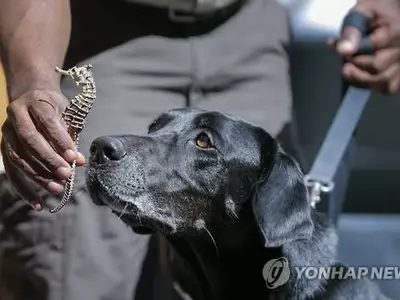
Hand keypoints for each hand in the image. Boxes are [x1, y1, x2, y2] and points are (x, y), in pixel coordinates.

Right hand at [1, 89, 84, 210]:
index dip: (61, 141)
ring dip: (38, 176)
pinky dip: (24, 189)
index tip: (74, 158)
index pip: (48, 123)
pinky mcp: (4, 147)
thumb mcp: (67, 115)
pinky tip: (37, 203)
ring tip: (56, 189)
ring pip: (18, 157)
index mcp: (35, 102)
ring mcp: (7, 132)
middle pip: (30, 141)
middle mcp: (16, 115)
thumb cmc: (55, 108)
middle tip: (66, 175)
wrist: (33, 96)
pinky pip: (11, 171)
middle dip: (49, 160)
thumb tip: (79, 161)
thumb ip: (72, 137)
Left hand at [329, 0, 399, 93]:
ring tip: (350, 71)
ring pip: (383, 82)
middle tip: (345, 64)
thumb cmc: (375, 12)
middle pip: (377, 68)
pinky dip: (374, 86)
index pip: (371, 50)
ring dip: (361, 80)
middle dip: (355, 68)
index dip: (353, 55)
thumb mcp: (361, 13)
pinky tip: (364, 77)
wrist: (389, 11)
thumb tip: (343, 50)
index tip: (343, 52)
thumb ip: (352, 30)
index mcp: (396, 32)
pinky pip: (389, 88)